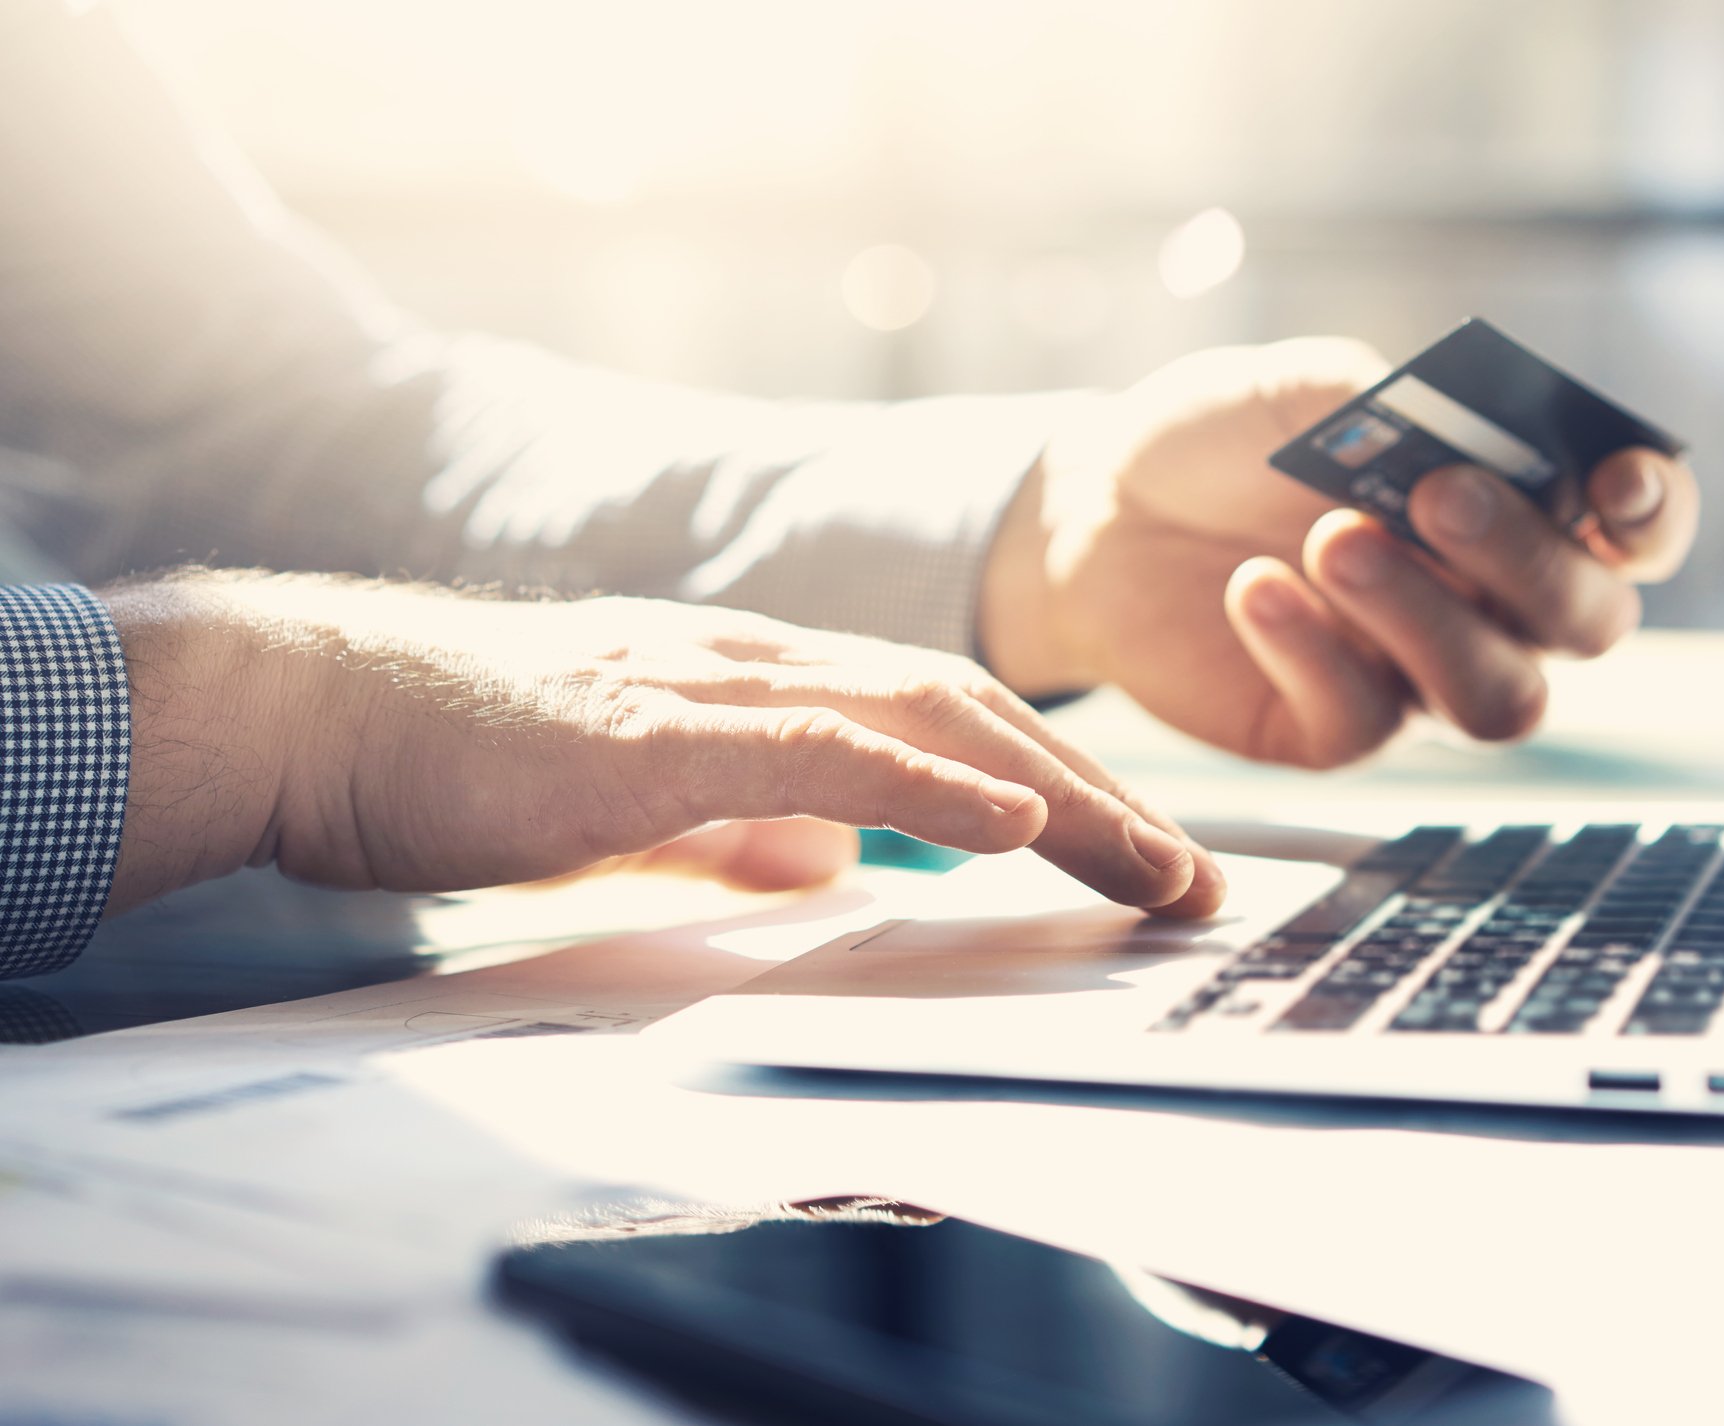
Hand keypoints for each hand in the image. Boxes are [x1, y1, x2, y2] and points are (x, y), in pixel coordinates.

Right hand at [102, 573, 1224, 916]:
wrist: (328, 711)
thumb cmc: (470, 760)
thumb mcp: (642, 806)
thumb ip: (739, 828)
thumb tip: (829, 866)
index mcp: (760, 684)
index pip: (944, 722)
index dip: (1056, 782)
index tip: (1136, 853)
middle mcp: (759, 664)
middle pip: (969, 714)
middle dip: (1098, 796)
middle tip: (1192, 874)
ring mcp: (712, 685)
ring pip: (923, 720)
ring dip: (1054, 794)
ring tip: (1149, 861)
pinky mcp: (655, 731)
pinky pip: (817, 749)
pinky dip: (926, 784)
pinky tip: (1011, 821)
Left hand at [980, 339, 1698, 765]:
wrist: (1102, 504)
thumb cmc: (1227, 438)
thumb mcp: (1310, 391)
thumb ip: (1402, 408)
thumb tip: (1473, 438)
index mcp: (1520, 509)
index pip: (1637, 533)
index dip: (1652, 514)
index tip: (1614, 481)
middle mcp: (1494, 606)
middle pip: (1587, 624)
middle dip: (1527, 559)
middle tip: (1437, 495)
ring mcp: (1419, 678)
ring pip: (1497, 697)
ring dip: (1429, 619)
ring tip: (1334, 540)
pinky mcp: (1332, 730)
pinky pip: (1364, 721)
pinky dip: (1314, 649)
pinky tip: (1254, 588)